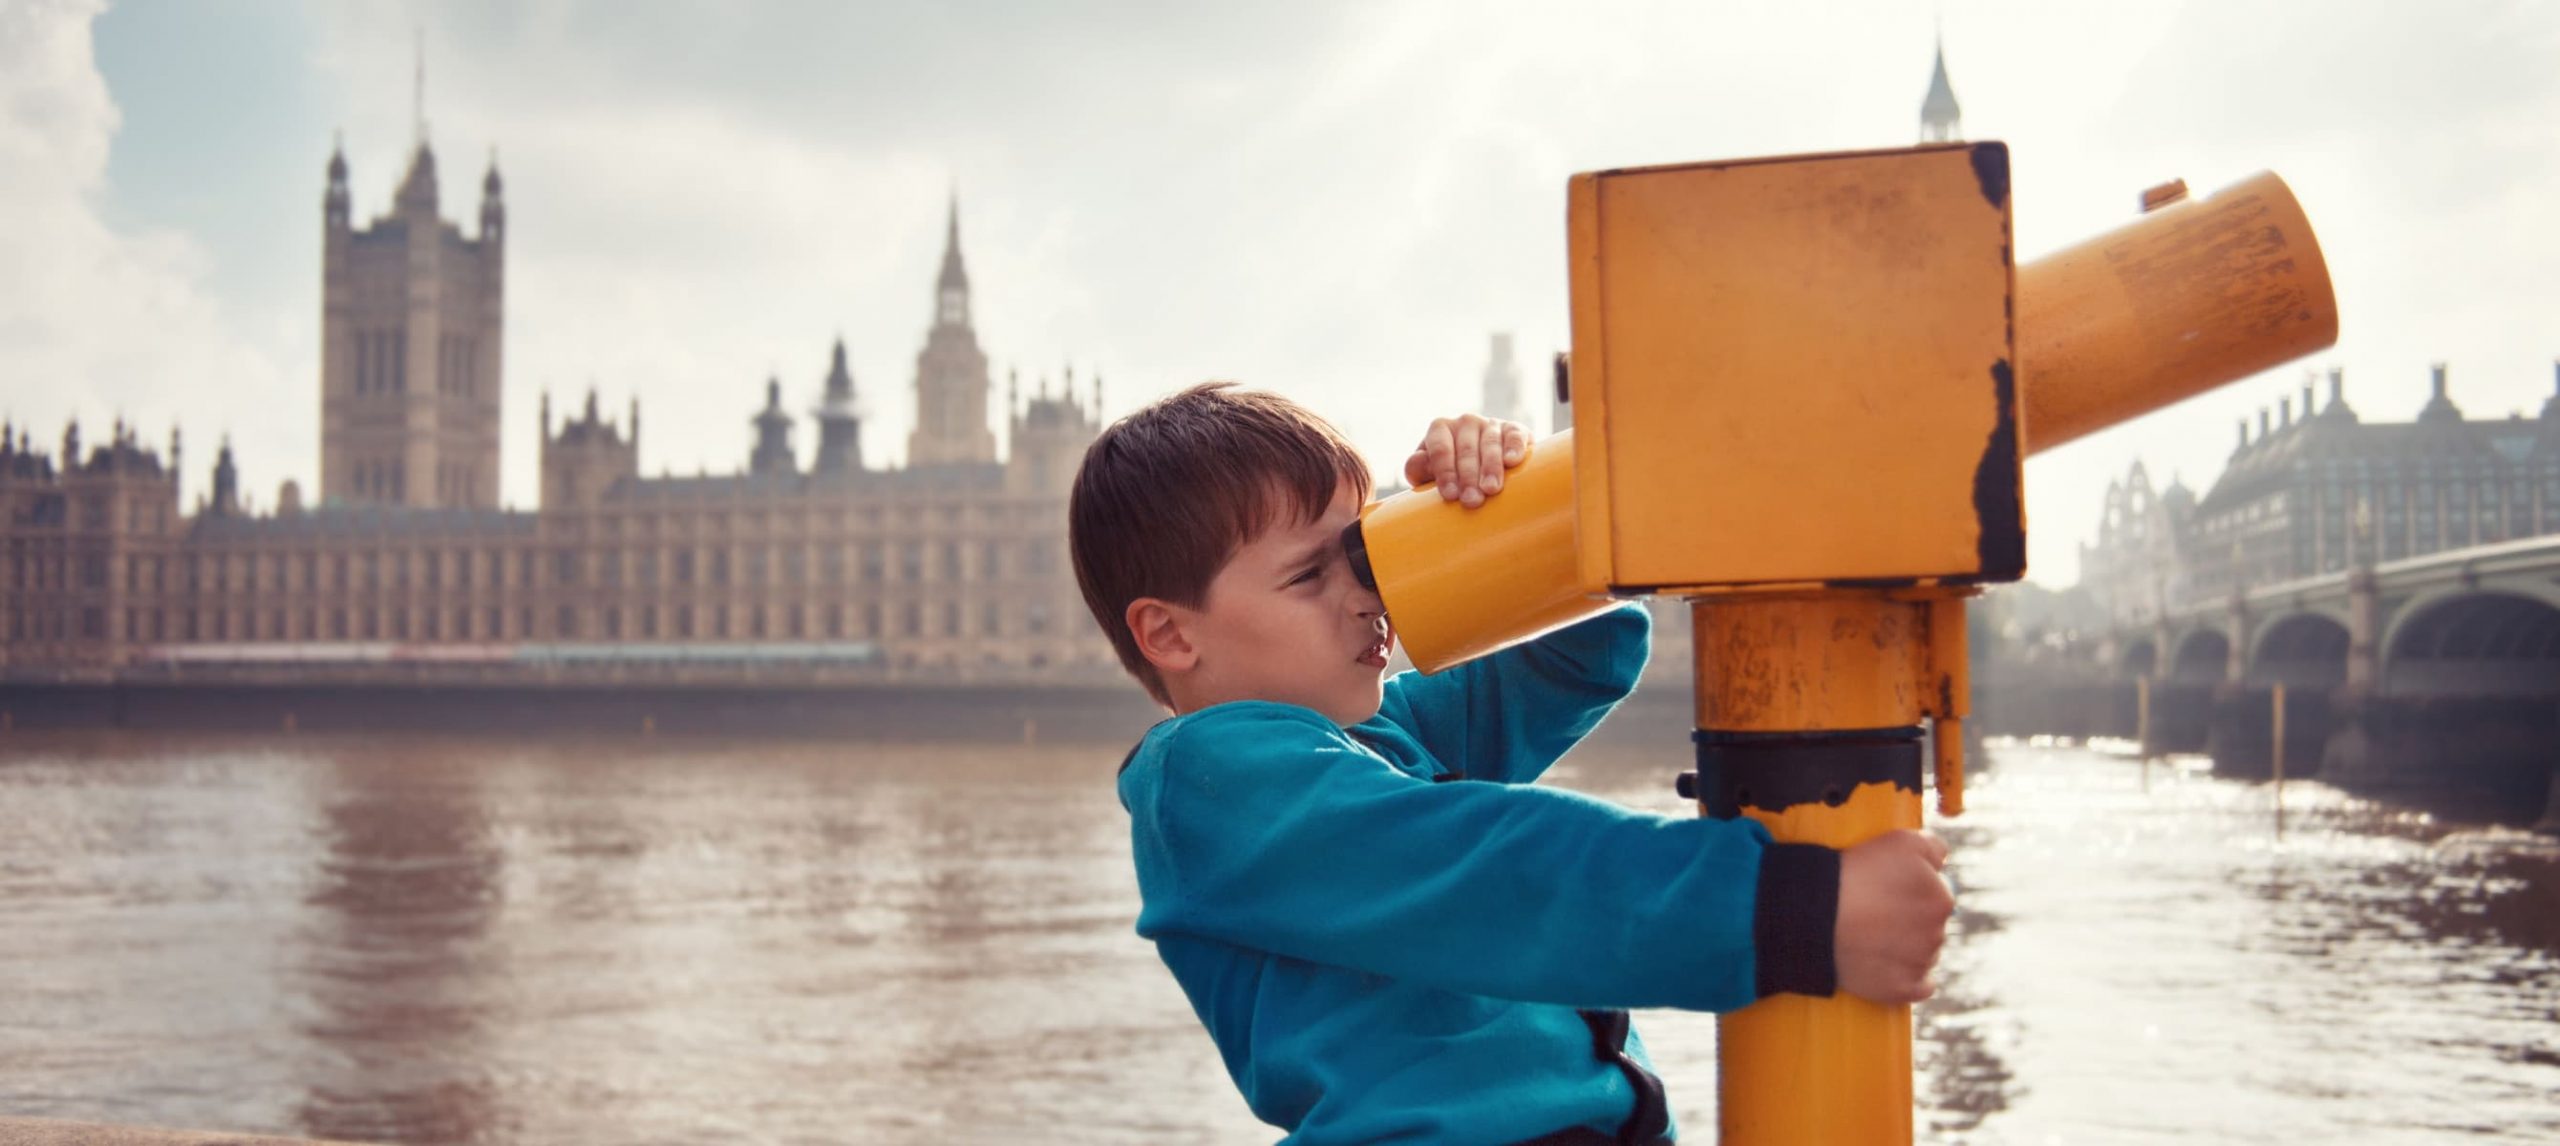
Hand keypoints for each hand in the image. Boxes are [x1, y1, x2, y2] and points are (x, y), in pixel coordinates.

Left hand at [1404, 414, 1531, 508]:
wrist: (1482, 471)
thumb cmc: (1449, 476)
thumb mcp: (1428, 474)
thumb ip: (1418, 469)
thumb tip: (1419, 463)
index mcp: (1440, 429)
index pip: (1440, 449)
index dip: (1444, 471)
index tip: (1450, 495)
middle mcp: (1465, 422)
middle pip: (1466, 450)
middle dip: (1468, 477)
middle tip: (1472, 501)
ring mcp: (1490, 424)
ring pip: (1490, 444)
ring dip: (1491, 467)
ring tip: (1491, 489)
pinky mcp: (1514, 430)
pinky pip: (1514, 435)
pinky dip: (1514, 446)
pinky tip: (1512, 461)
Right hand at [1833, 830, 1953, 1004]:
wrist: (1814, 913)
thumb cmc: (1855, 872)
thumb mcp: (1899, 840)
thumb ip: (1934, 847)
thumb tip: (1944, 861)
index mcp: (1942, 901)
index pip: (1937, 897)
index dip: (1911, 892)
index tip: (1886, 890)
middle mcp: (1937, 935)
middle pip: (1931, 928)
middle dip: (1910, 921)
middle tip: (1875, 913)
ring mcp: (1919, 965)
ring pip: (1923, 956)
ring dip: (1906, 948)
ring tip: (1871, 937)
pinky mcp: (1901, 990)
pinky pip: (1918, 987)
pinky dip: (1907, 979)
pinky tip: (1888, 966)